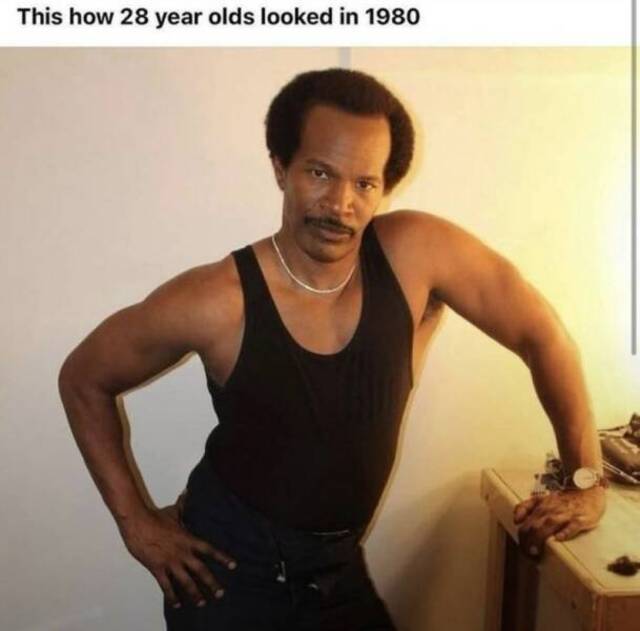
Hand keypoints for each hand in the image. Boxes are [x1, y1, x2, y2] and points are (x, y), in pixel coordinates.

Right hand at [120, 500, 236, 608]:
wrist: (138, 523)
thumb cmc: (156, 517)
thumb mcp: (173, 511)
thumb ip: (183, 504)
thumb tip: (188, 491)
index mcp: (188, 539)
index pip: (209, 550)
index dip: (222, 558)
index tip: (233, 566)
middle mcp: (182, 553)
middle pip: (201, 570)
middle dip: (212, 583)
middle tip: (221, 594)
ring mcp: (170, 562)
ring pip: (186, 582)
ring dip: (194, 593)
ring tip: (202, 603)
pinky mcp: (157, 569)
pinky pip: (166, 586)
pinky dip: (172, 597)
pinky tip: (177, 605)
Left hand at [513, 486, 605, 559]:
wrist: (587, 491)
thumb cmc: (564, 499)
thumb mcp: (542, 499)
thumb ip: (527, 506)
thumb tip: (516, 519)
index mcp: (540, 504)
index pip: (524, 517)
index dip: (520, 531)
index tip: (520, 543)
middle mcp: (550, 509)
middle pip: (534, 524)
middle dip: (527, 540)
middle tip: (526, 553)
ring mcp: (565, 514)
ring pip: (549, 524)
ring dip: (540, 537)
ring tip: (535, 551)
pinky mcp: (580, 520)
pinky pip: (572, 526)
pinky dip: (565, 532)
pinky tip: (558, 539)